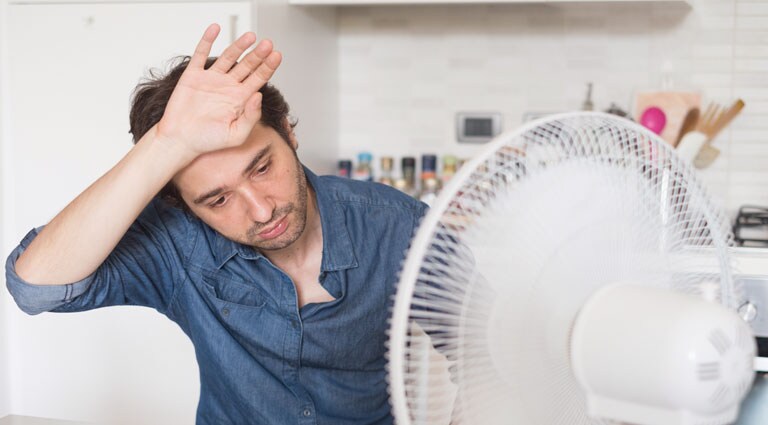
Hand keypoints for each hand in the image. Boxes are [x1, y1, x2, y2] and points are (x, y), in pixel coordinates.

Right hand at [156, 24, 281, 157]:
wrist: (181, 141)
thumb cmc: (209, 141)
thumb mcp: (236, 135)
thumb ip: (250, 117)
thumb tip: (259, 95)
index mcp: (240, 99)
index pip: (258, 79)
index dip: (268, 67)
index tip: (277, 56)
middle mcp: (228, 86)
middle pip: (247, 65)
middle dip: (258, 55)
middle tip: (268, 44)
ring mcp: (211, 79)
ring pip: (228, 57)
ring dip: (239, 46)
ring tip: (250, 36)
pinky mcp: (193, 76)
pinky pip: (201, 54)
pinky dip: (207, 41)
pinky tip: (215, 29)